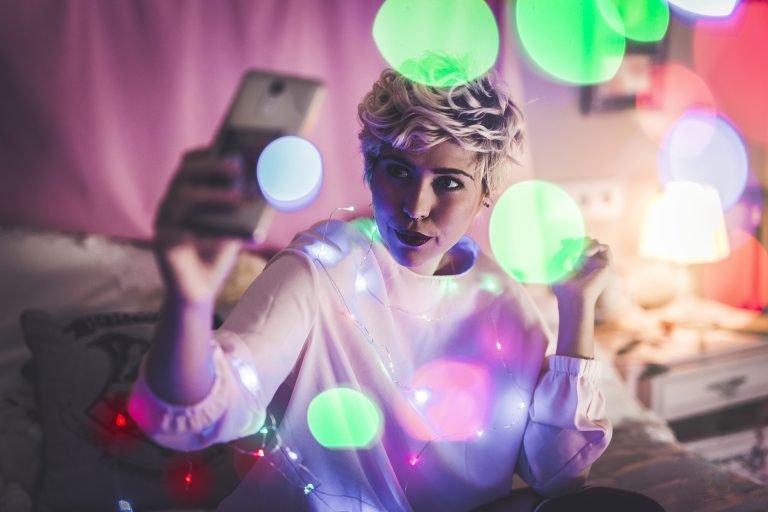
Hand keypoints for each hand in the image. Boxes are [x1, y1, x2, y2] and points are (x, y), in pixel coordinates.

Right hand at [154, 148, 244, 303]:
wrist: (200, 289)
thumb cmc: (218, 250)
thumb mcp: (235, 222)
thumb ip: (245, 202)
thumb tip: (272, 179)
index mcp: (186, 191)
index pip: (194, 162)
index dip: (215, 152)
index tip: (239, 145)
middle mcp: (172, 201)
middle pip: (185, 173)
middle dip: (212, 166)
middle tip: (237, 165)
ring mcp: (165, 220)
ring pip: (182, 196)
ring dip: (212, 194)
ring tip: (236, 196)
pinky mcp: (163, 242)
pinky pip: (184, 230)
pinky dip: (210, 229)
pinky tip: (231, 232)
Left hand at [551, 238, 611, 305]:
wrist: (573, 300)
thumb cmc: (563, 288)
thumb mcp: (558, 267)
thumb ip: (562, 253)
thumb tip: (565, 242)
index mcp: (579, 266)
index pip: (579, 246)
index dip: (572, 241)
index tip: (562, 242)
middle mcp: (590, 265)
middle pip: (589, 242)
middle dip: (579, 240)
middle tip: (569, 245)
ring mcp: (598, 265)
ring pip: (597, 243)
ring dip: (587, 243)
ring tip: (577, 251)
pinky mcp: (606, 267)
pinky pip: (606, 248)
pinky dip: (596, 246)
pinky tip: (584, 254)